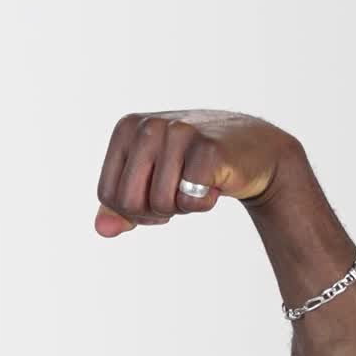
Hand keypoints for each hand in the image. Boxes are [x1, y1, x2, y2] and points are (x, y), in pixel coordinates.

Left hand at [94, 110, 300, 236]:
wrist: (254, 151)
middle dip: (153, 212)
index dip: (131, 210)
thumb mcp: (147, 185)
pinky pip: (188, 201)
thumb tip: (101, 230)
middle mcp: (148, 125)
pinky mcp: (208, 148)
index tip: (155, 194)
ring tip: (197, 184)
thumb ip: (117, 209)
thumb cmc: (192, 168)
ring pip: (158, 204)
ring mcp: (179, 132)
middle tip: (178, 193)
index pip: (107, 195)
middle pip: (128, 202)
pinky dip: (201, 205)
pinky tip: (215, 183)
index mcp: (126, 129)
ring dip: (180, 207)